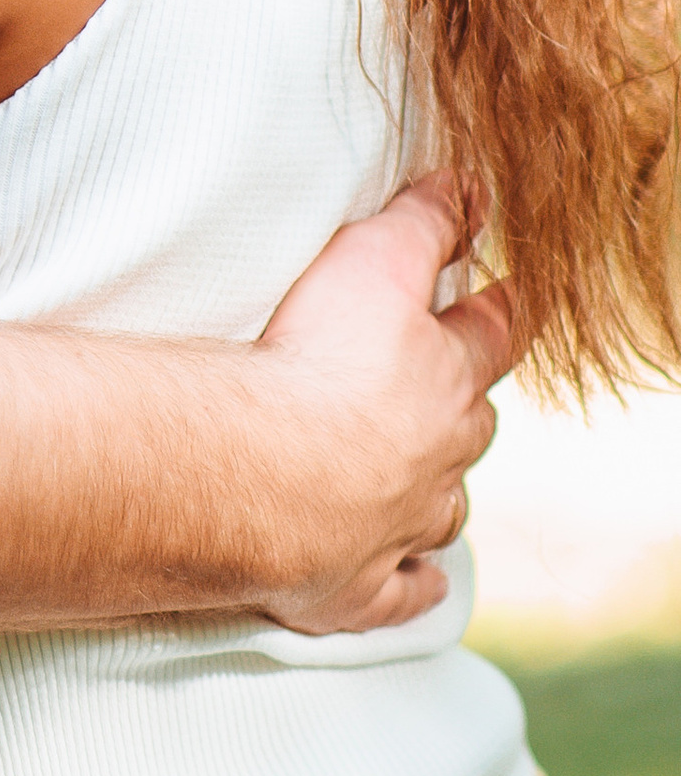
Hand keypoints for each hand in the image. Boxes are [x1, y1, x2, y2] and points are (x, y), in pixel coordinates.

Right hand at [250, 173, 514, 635]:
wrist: (266, 473)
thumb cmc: (321, 361)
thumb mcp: (375, 260)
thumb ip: (423, 221)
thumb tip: (470, 184)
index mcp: (446, 378)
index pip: (490, 334)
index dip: (500, 311)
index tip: (509, 296)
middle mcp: (438, 457)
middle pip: (471, 427)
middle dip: (464, 407)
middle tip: (448, 391)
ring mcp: (402, 525)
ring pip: (443, 510)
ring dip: (438, 494)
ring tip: (427, 483)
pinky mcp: (359, 585)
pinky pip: (402, 591)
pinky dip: (413, 584)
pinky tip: (418, 582)